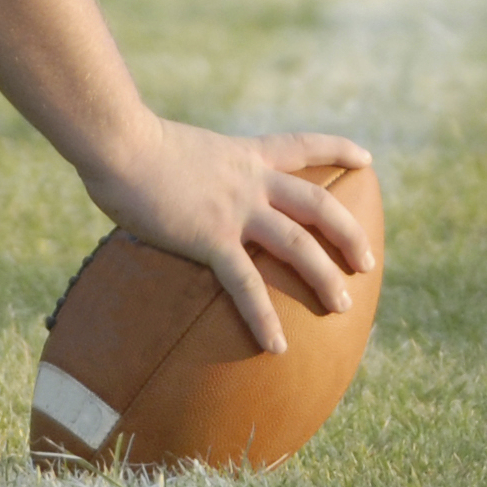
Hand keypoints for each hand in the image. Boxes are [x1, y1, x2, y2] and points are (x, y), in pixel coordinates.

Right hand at [82, 117, 374, 354]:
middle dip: (348, 234)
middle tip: (367, 262)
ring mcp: (234, 209)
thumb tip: (170, 191)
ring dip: (324, 277)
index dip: (338, 150)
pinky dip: (263, 316)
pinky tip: (276, 345)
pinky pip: (245, 284)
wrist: (119, 140)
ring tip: (341, 306)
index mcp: (244, 154)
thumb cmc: (129, 143)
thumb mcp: (176, 151)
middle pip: (318, 204)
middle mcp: (250, 179)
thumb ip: (188, 173)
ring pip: (297, 244)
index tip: (367, 158)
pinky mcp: (210, 238)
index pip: (302, 146)